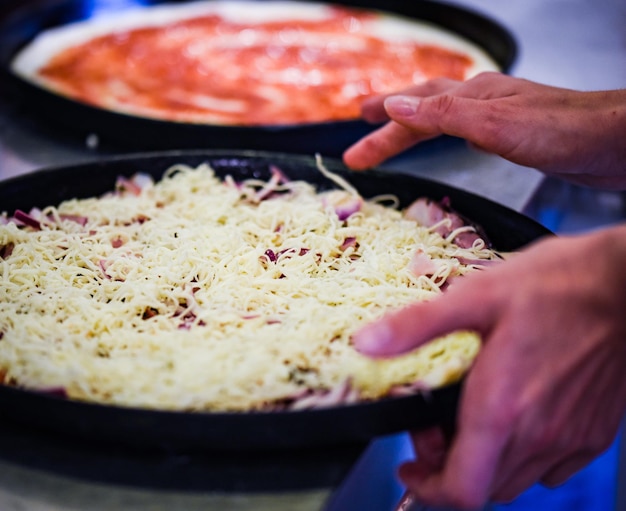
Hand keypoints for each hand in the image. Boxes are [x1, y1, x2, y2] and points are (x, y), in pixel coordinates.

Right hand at [343, 72, 625, 188]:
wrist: (614, 141)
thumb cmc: (560, 133)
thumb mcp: (494, 126)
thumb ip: (444, 116)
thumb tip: (395, 106)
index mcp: (472, 97)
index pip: (413, 111)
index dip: (382, 128)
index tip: (354, 146)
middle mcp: (480, 101)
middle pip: (422, 110)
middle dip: (388, 127)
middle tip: (360, 139)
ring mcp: (497, 115)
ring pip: (442, 118)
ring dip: (412, 126)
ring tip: (391, 132)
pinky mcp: (513, 132)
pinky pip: (462, 130)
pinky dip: (441, 133)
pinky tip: (447, 138)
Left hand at [353, 225, 625, 508]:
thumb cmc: (556, 286)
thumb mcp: (475, 295)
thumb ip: (416, 326)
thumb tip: (366, 343)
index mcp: (501, 408)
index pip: (460, 491)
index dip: (426, 489)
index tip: (410, 465)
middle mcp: (537, 434)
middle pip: (483, 489)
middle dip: (448, 467)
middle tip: (436, 424)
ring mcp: (570, 438)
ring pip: (515, 481)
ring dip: (484, 462)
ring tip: (471, 419)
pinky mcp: (594, 433)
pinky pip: (551, 469)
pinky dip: (522, 457)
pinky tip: (515, 418)